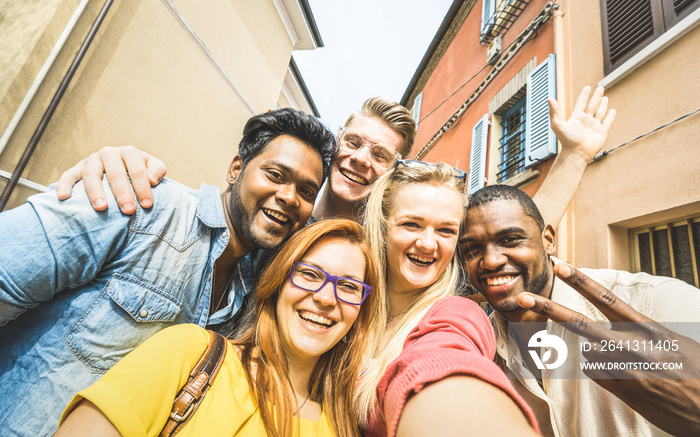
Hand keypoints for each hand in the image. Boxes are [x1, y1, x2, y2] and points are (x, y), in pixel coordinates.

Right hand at [56, 146, 166, 213]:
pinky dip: (64, 184)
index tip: (147, 204)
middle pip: (115, 172)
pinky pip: (68, 175)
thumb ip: (158, 170)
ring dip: (96, 191)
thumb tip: (152, 180)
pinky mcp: (77, 169)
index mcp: (129, 152)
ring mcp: (91, 160)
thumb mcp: (153, 167)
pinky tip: (63, 197)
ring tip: (101, 208)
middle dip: (122, 192)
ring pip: (91, 174)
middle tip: (128, 210)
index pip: (137, 169)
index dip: (143, 187)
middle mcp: (109, 153)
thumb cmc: (139, 172)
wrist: (120, 167)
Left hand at [517, 263, 699, 436]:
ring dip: (597, 353)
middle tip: (524, 297)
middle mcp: (632, 347)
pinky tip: (625, 377)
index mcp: (648, 329)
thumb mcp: (675, 343)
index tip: (561, 266)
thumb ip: (643, 333)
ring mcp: (624, 370)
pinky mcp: (621, 391)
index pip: (607, 299)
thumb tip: (617, 329)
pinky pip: (595, 373)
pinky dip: (601, 371)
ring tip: (628, 363)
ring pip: (588, 351)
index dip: (582, 282)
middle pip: (581, 323)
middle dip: (550, 309)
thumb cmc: (697, 374)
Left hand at [549, 86, 615, 160]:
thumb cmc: (566, 140)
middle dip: (596, 97)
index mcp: (576, 117)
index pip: (581, 103)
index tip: (587, 88)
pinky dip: (610, 116)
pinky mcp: (602, 132)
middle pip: (592, 105)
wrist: (577, 153)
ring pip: (600, 112)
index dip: (584, 95)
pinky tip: (612, 111)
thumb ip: (554, 111)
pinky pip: (607, 122)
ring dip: (603, 105)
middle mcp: (586, 121)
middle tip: (600, 88)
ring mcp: (594, 126)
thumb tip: (549, 98)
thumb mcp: (558, 124)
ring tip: (605, 97)